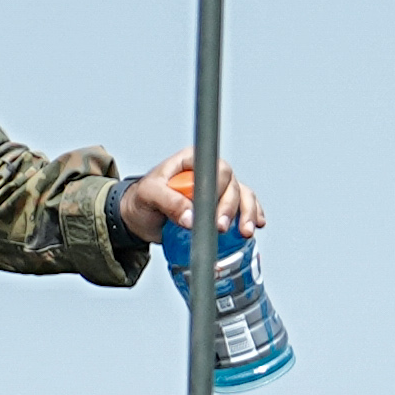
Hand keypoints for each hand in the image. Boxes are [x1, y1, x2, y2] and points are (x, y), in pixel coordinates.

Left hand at [119, 154, 253, 252]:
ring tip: (245, 232)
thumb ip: (168, 203)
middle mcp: (207, 173)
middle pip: (231, 184)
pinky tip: (255, 224)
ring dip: (247, 213)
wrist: (139, 219)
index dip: (219, 186)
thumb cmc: (142, 201)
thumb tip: (190, 218)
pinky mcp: (219, 208)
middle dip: (231, 207)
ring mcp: (216, 190)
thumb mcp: (149, 196)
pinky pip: (243, 208)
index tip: (214, 208)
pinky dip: (251, 215)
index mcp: (191, 162)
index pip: (214, 168)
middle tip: (221, 227)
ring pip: (242, 195)